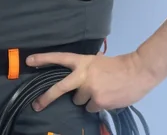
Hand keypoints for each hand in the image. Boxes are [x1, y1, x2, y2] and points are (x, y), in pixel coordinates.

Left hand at [26, 51, 159, 113]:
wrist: (138, 72)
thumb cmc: (118, 66)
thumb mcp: (98, 62)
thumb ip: (86, 68)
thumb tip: (77, 75)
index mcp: (82, 62)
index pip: (59, 58)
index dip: (43, 59)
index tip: (29, 60)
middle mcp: (82, 75)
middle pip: (59, 88)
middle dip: (46, 98)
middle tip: (36, 105)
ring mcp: (89, 89)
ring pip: (79, 101)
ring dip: (86, 99)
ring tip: (100, 91)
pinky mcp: (98, 102)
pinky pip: (90, 108)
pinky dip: (96, 105)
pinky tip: (107, 97)